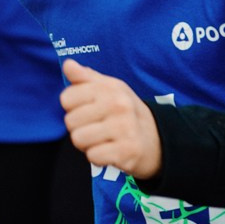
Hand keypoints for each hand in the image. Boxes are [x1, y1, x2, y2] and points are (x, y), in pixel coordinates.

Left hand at [61, 61, 161, 177]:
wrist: (157, 139)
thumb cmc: (125, 112)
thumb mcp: (109, 89)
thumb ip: (86, 78)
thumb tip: (68, 65)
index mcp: (110, 87)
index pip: (66, 98)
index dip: (73, 108)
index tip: (88, 110)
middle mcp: (118, 105)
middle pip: (70, 121)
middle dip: (79, 129)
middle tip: (97, 128)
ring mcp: (124, 128)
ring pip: (79, 139)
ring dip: (87, 144)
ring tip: (102, 140)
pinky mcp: (126, 151)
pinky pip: (92, 156)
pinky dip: (98, 158)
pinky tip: (110, 151)